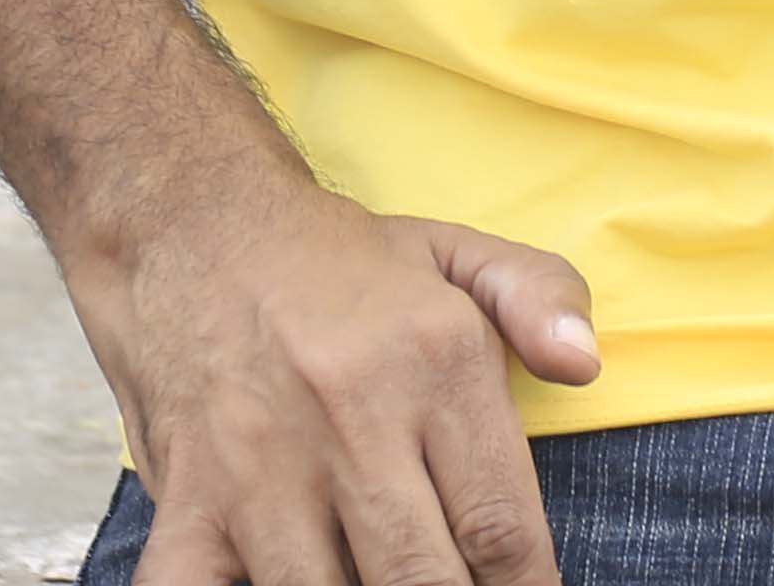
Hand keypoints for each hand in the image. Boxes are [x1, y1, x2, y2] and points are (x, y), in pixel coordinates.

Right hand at [80, 175, 598, 583]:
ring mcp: (260, 465)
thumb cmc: (337, 264)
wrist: (189, 223)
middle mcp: (350, 415)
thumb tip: (585, 365)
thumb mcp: (454, 254)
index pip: (502, 528)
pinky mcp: (188, 498)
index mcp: (432, 360)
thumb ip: (542, 296)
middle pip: (422, 579)